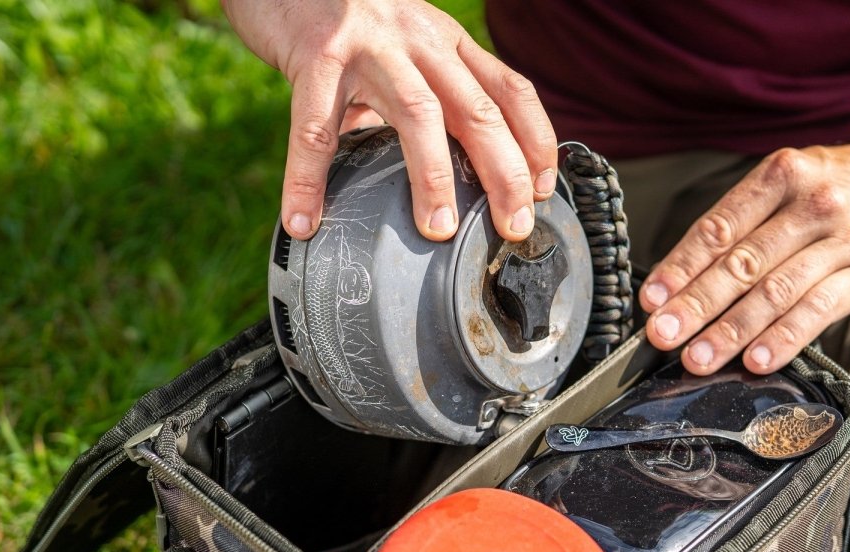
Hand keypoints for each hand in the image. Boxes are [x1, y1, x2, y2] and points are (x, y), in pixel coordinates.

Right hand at [223, 0, 556, 242]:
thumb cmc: (343, 21)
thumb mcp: (400, 48)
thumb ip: (421, 100)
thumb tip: (433, 177)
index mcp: (446, 43)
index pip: (510, 89)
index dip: (535, 139)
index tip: (546, 188)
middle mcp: (420, 40)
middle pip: (478, 110)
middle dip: (505, 173)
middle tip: (514, 226)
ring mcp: (371, 45)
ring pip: (417, 113)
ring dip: (432, 177)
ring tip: (437, 231)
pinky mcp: (317, 54)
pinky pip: (316, 127)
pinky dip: (309, 179)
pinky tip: (304, 221)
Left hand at [638, 127, 849, 374]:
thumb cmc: (828, 187)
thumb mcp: (784, 183)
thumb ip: (738, 224)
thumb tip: (679, 281)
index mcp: (781, 175)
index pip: (719, 228)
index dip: (681, 267)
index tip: (651, 300)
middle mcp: (813, 203)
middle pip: (743, 262)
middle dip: (696, 305)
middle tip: (663, 336)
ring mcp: (845, 240)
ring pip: (778, 291)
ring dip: (732, 330)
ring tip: (699, 358)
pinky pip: (821, 310)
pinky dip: (786, 338)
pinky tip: (757, 360)